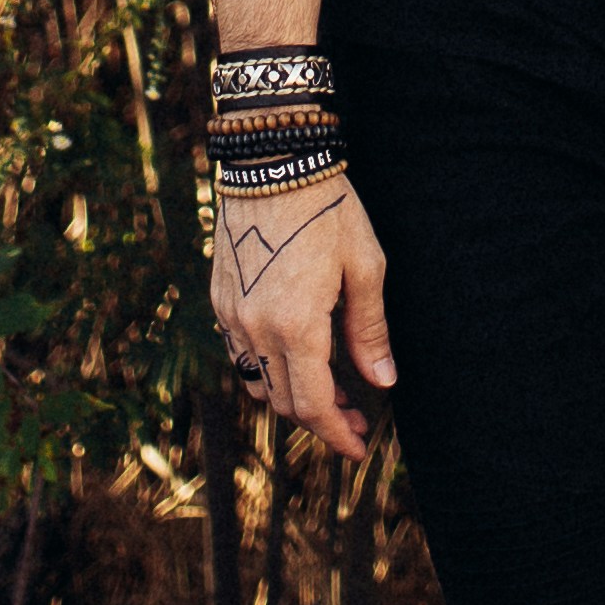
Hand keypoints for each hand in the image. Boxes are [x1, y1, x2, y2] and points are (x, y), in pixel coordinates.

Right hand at [209, 172, 395, 461]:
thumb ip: (369, 331)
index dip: (337, 435)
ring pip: (258, 383)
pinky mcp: (221, 299)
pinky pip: (240, 354)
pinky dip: (267, 369)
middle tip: (356, 416)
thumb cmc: (329, 208)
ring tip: (330, 390)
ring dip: (292, 397)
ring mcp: (232, 315)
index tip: (359, 445)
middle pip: (285, 402)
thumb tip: (383, 382)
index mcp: (296, 326)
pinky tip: (296, 356)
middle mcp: (256, 329)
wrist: (272, 159)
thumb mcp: (365, 267)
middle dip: (322, 420)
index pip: (314, 405)